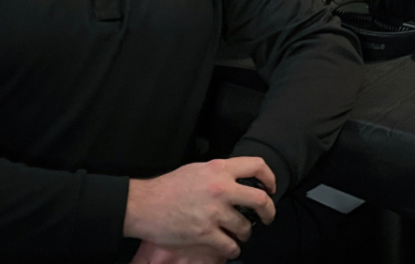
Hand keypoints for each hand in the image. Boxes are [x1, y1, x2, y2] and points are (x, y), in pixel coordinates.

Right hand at [124, 157, 275, 259]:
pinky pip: (230, 245)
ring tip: (239, 234)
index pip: (257, 166)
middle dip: (269, 211)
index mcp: (219, 169)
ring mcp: (214, 212)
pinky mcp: (205, 234)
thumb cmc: (168, 187)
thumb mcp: (197, 170)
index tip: (270, 188)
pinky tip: (229, 247)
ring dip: (245, 234)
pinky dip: (232, 249)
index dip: (270, 178)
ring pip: (245, 227)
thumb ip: (218, 173)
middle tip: (267, 217)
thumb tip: (236, 180)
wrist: (144, 205)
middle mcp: (221, 189)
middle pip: (260, 200)